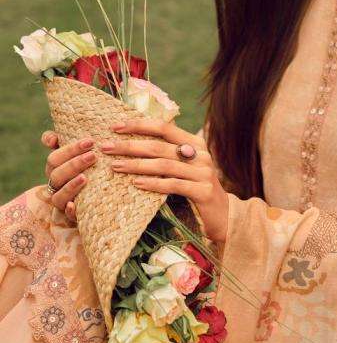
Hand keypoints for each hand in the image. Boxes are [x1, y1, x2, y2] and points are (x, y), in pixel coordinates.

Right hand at [42, 131, 96, 221]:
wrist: (100, 198)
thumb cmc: (89, 169)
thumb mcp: (81, 155)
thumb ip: (67, 141)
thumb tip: (52, 139)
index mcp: (56, 169)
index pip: (55, 158)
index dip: (69, 150)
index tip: (89, 141)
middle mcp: (56, 185)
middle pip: (57, 174)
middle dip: (74, 164)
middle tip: (93, 155)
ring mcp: (62, 201)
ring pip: (58, 195)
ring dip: (70, 186)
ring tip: (85, 177)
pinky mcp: (71, 216)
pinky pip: (66, 216)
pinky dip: (69, 211)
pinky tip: (73, 205)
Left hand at [100, 118, 228, 244]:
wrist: (224, 216)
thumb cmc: (195, 191)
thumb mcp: (183, 169)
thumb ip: (166, 156)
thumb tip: (130, 144)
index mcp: (195, 143)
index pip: (164, 127)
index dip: (139, 125)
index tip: (115, 127)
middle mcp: (201, 155)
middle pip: (160, 145)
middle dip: (130, 145)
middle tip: (107, 147)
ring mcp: (204, 173)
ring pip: (164, 165)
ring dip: (137, 165)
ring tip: (116, 166)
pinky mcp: (203, 191)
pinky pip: (173, 185)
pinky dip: (153, 183)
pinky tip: (136, 184)